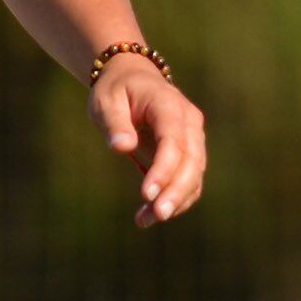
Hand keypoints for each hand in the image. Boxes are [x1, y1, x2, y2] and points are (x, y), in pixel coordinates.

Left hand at [89, 54, 206, 227]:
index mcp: (168, 104)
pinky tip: (150, 215)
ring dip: (175, 200)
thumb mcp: (106, 101)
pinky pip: (189, 180)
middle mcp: (188, 121)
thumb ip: (114, 123)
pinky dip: (175, 199)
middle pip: (192, 161)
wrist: (132, 79)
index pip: (173, 140)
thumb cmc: (116, 90)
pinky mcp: (190, 153)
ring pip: (194, 175)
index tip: (147, 194)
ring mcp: (193, 137)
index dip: (164, 169)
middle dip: (177, 191)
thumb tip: (122, 147)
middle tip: (157, 215)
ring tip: (144, 220)